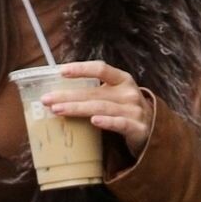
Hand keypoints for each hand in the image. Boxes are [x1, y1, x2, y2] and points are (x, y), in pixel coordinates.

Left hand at [41, 60, 156, 158]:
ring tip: (58, 110)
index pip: (101, 69)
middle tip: (47, 100)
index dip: (81, 69)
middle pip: (94, 93)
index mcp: (122, 80)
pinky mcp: (138, 129)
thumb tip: (59, 94)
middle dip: (68, 95)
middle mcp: (129, 93)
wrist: (154, 132)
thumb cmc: (126, 111)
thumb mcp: (114, 96)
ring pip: (102, 108)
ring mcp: (134, 110)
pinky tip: (94, 122)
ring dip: (78, 108)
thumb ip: (94, 93)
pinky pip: (120, 124)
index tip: (61, 72)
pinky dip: (107, 123)